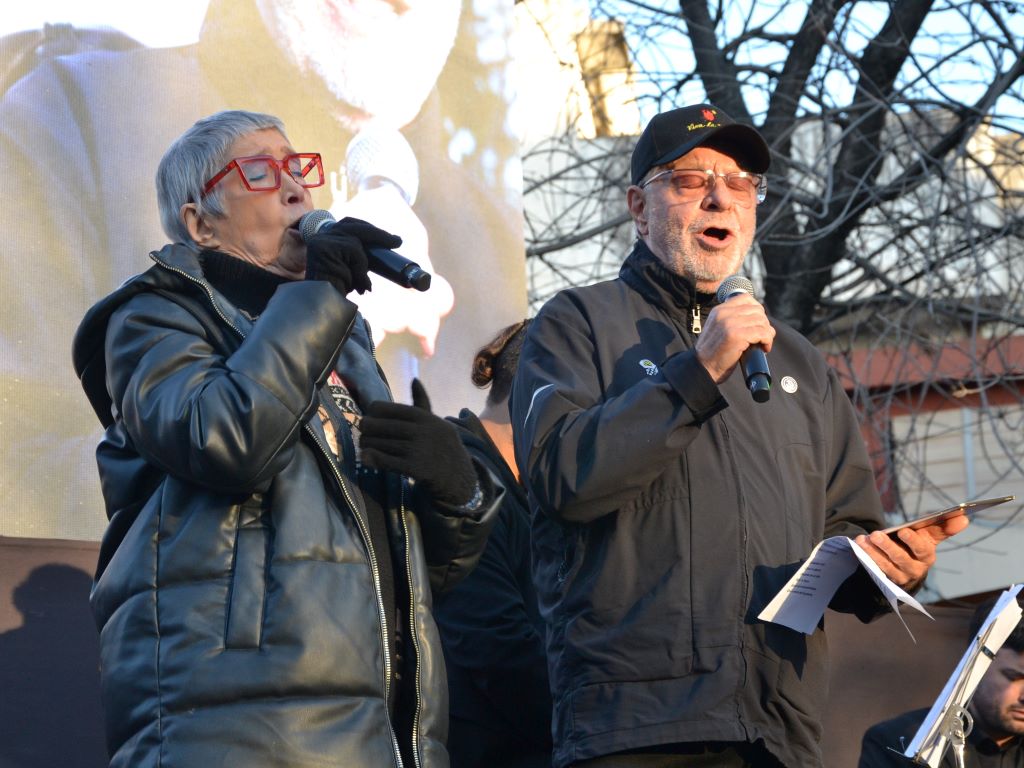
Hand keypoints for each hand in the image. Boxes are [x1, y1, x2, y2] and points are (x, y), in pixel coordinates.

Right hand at [304, 217, 401, 295]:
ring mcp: (321, 240)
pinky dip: (360, 267)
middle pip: (354, 226)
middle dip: (377, 234)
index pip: (350, 224)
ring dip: (364, 262)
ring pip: (355, 241)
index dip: (370, 229)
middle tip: (397, 241)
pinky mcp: (323, 247)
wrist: (322, 306)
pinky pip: (353, 250)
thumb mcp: (352, 267)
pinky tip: (358, 282)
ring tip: (363, 283)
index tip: (389, 237)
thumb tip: (385, 245)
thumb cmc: (337, 290)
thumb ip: (359, 255)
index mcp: (326, 238)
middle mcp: (321, 236)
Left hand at [360, 378, 477, 506]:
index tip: (370, 417)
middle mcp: (422, 431)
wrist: (459, 476)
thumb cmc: (442, 446)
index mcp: (425, 417)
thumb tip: (415, 380)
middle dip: (367, 429)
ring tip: (364, 445)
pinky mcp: (415, 468)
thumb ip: (422, 403)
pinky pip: (385, 460)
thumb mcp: (436, 423)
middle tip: (363, 433)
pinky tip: (365, 457)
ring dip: (367, 444)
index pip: (388, 409)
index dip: (374, 412)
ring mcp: (419, 450)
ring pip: (380, 443)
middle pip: (380, 426)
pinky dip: (372, 458)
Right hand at [695, 294, 774, 383]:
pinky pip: (763, 333)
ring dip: (767, 333)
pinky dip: (767, 341)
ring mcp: (730, 324)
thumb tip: (757, 317)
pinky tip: (764, 348)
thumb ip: (731, 319)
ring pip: (762, 321)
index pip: (745, 298)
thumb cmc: (713, 353)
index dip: (757, 310)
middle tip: (762, 337)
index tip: (758, 323)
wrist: (702, 368)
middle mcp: (724, 314)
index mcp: (719, 310)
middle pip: (757, 310)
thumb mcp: (718, 329)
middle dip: (764, 324)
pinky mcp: (737, 335)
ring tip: (763, 343)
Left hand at [854, 515, 969, 590]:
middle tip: (875, 534)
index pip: (922, 550)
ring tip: (863, 539)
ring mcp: (898, 576)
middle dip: (888, 546)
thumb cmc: (917, 546)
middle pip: (900, 559)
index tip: (903, 531)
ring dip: (873, 552)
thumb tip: (964, 517)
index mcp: (927, 557)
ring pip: (885, 566)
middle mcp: (914, 569)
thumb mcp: (929, 537)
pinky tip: (859, 546)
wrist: (904, 567)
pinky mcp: (884, 579)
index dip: (913, 541)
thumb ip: (942, 527)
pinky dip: (865, 557)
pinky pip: (874, 569)